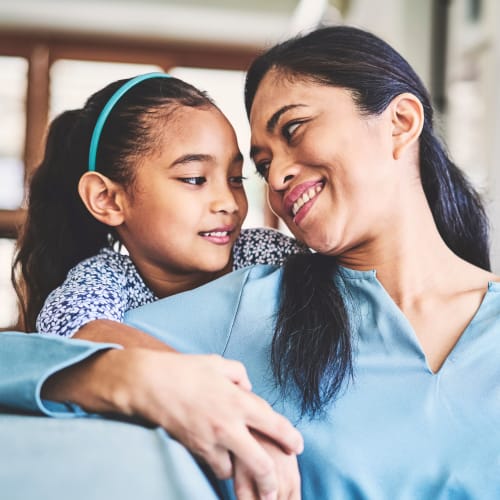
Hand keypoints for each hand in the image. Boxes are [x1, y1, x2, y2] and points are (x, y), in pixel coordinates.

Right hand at [42, 348, 303, 498]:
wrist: (151, 385)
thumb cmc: (187, 370)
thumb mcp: (219, 364)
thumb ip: (240, 375)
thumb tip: (249, 389)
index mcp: (239, 401)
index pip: (274, 424)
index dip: (291, 438)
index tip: (298, 446)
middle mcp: (229, 426)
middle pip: (260, 464)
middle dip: (272, 481)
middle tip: (276, 488)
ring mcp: (211, 441)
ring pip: (234, 471)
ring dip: (241, 472)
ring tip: (247, 473)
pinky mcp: (195, 449)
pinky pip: (215, 466)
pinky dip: (221, 466)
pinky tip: (223, 460)